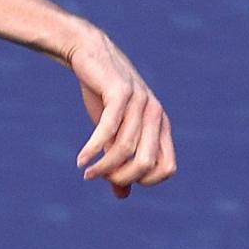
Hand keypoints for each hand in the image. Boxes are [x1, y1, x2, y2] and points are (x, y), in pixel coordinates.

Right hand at [65, 26, 177, 197]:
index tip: (119, 178)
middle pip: (147, 163)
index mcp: (161, 125)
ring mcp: (140, 102)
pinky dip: (93, 149)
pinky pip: (109, 130)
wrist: (89, 54)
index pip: (168, 168)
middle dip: (121, 176)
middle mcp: (156, 114)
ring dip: (103, 167)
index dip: (145, 180)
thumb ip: (121, 161)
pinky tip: (81, 160)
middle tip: (98, 177)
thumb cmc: (104, 95)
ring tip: (87, 172)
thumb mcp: (114, 132)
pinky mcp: (120, 92)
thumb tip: (122, 195)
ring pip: (126, 149)